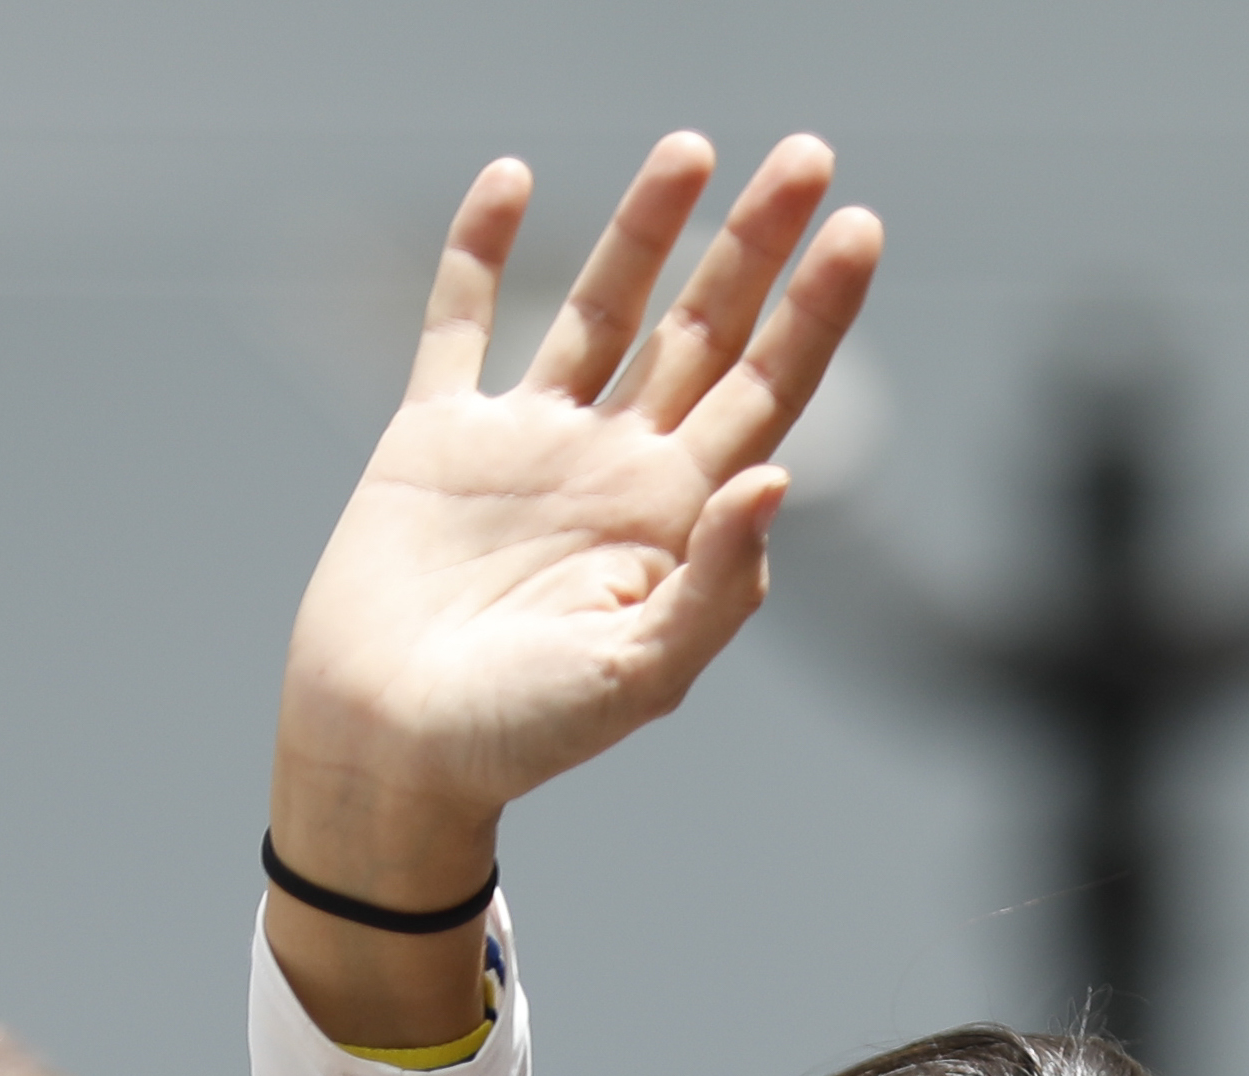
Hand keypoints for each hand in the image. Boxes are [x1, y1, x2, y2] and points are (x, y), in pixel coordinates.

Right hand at [269, 134, 882, 914]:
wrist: (386, 754)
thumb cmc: (517, 739)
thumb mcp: (638, 680)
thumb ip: (715, 589)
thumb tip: (775, 482)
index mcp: (675, 520)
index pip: (768, 393)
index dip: (818, 314)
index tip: (862, 231)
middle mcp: (614, 468)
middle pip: (707, 331)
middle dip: (758, 245)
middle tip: (811, 156)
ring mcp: (527, 445)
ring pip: (603, 308)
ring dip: (648, 227)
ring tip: (693, 148)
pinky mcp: (434, 438)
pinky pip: (463, 323)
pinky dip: (479, 249)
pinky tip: (512, 178)